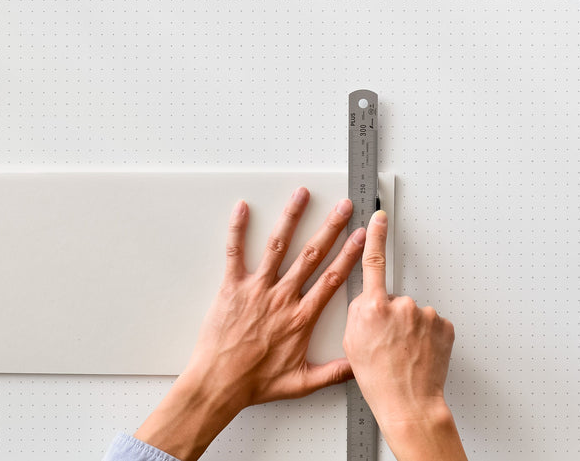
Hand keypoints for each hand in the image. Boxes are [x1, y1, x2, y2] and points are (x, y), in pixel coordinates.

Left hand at [135, 187, 365, 460]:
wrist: (218, 384)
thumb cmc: (255, 383)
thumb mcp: (301, 383)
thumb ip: (333, 372)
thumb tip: (358, 367)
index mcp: (301, 318)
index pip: (332, 279)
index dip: (349, 255)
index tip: (361, 237)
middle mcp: (282, 298)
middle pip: (312, 256)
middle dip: (331, 228)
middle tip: (344, 208)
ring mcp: (256, 290)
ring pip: (278, 247)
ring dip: (292, 218)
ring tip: (302, 195)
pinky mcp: (231, 288)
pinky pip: (234, 253)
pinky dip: (238, 230)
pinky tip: (242, 209)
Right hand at [343, 210, 466, 460]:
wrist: (409, 402)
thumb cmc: (378, 379)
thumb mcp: (351, 343)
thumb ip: (358, 312)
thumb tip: (367, 301)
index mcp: (373, 307)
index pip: (373, 263)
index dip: (375, 237)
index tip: (378, 218)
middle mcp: (401, 306)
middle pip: (394, 299)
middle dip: (391, 316)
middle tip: (388, 343)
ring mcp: (425, 315)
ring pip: (414, 314)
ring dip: (410, 328)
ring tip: (405, 353)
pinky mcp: (444, 325)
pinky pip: (431, 324)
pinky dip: (427, 336)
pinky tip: (419, 353)